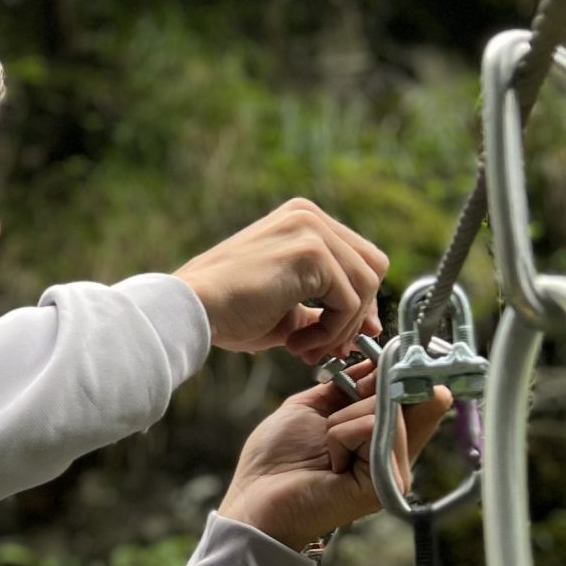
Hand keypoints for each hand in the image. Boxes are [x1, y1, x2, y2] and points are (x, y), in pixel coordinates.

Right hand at [176, 198, 388, 362]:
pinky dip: (330, 331)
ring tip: (304, 348)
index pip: (360, 258)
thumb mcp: (288, 308)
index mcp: (303, 221)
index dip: (359, 303)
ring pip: (365, 285)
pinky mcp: (311, 251)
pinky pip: (348, 300)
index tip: (341, 338)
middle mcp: (310, 216)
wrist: (192, 309)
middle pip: (373, 266)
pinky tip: (295, 344)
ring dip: (341, 328)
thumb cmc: (229, 311)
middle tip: (330, 348)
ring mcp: (311, 229)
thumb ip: (325, 308)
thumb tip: (367, 326)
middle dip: (358, 315)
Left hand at [218, 361, 451, 551]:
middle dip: (362, 395)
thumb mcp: (313, 406)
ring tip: (326, 450)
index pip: (416, 396)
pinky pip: (371, 429)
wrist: (256, 495)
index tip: (375, 368)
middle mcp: (393, 454)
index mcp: (378, 436)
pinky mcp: (385, 483)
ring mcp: (392, 470)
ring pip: (385, 410)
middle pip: (404, 397)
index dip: (399, 375)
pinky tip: (330, 464)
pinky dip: (341, 435)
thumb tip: (377, 364)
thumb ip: (347, 386)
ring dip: (342, 420)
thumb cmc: (276, 457)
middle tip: (330, 422)